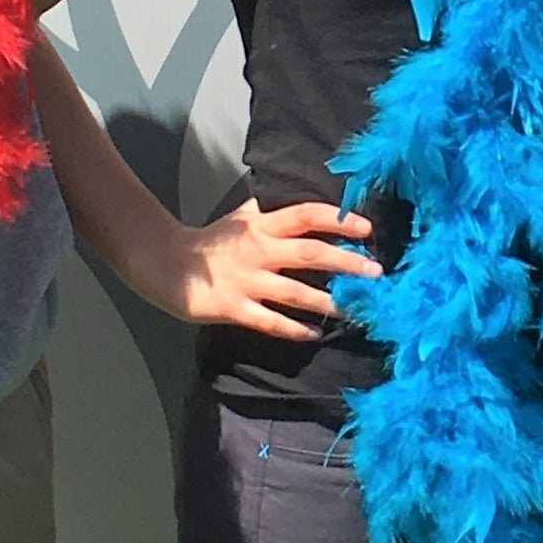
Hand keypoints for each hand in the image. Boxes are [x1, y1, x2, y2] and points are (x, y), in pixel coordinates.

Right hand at [116, 198, 380, 340]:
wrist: (167, 262)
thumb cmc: (212, 240)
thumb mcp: (243, 217)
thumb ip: (275, 213)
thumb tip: (316, 208)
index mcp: (262, 224)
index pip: (306, 216)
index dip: (338, 221)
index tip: (366, 229)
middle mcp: (258, 250)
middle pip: (309, 254)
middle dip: (345, 262)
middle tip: (375, 271)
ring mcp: (246, 281)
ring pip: (294, 292)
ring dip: (326, 300)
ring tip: (353, 307)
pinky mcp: (233, 308)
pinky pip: (270, 321)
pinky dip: (294, 329)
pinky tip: (314, 334)